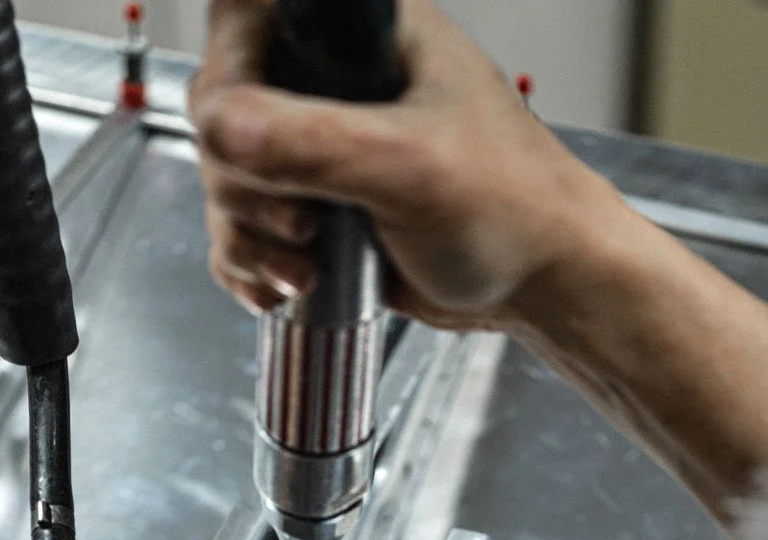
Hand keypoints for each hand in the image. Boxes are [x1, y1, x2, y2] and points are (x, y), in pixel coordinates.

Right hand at [190, 0, 608, 328]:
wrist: (542, 285)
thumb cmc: (514, 208)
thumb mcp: (410, 167)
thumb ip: (314, 141)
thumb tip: (225, 124)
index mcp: (364, 31)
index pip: (250, 13)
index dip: (230, 70)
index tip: (240, 130)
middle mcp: (338, 81)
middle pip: (225, 105)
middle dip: (243, 180)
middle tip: (301, 220)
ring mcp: (325, 148)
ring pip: (231, 176)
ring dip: (250, 234)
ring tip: (306, 265)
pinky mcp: (322, 209)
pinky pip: (247, 228)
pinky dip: (253, 263)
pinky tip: (290, 285)